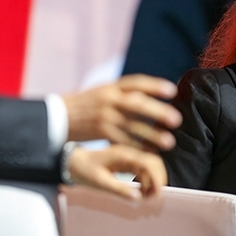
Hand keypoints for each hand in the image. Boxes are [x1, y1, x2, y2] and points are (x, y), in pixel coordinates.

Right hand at [62, 74, 181, 149]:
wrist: (59, 116)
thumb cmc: (86, 104)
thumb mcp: (102, 91)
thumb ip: (122, 92)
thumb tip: (150, 94)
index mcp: (111, 87)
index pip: (136, 83)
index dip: (155, 86)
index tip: (172, 91)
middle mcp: (109, 99)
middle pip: (137, 104)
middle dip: (158, 111)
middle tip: (176, 120)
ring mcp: (104, 116)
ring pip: (133, 126)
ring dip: (152, 135)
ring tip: (169, 142)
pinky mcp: (100, 133)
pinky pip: (123, 141)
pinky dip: (138, 147)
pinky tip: (150, 153)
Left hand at [67, 144, 167, 200]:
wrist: (71, 162)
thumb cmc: (83, 170)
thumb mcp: (99, 182)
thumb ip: (119, 189)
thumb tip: (137, 198)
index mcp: (123, 154)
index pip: (150, 163)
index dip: (157, 179)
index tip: (156, 195)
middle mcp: (128, 153)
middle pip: (154, 162)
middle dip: (157, 180)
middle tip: (152, 198)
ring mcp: (128, 156)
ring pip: (150, 166)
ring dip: (152, 181)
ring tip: (146, 197)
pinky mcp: (126, 162)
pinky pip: (142, 169)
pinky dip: (146, 180)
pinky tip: (140, 191)